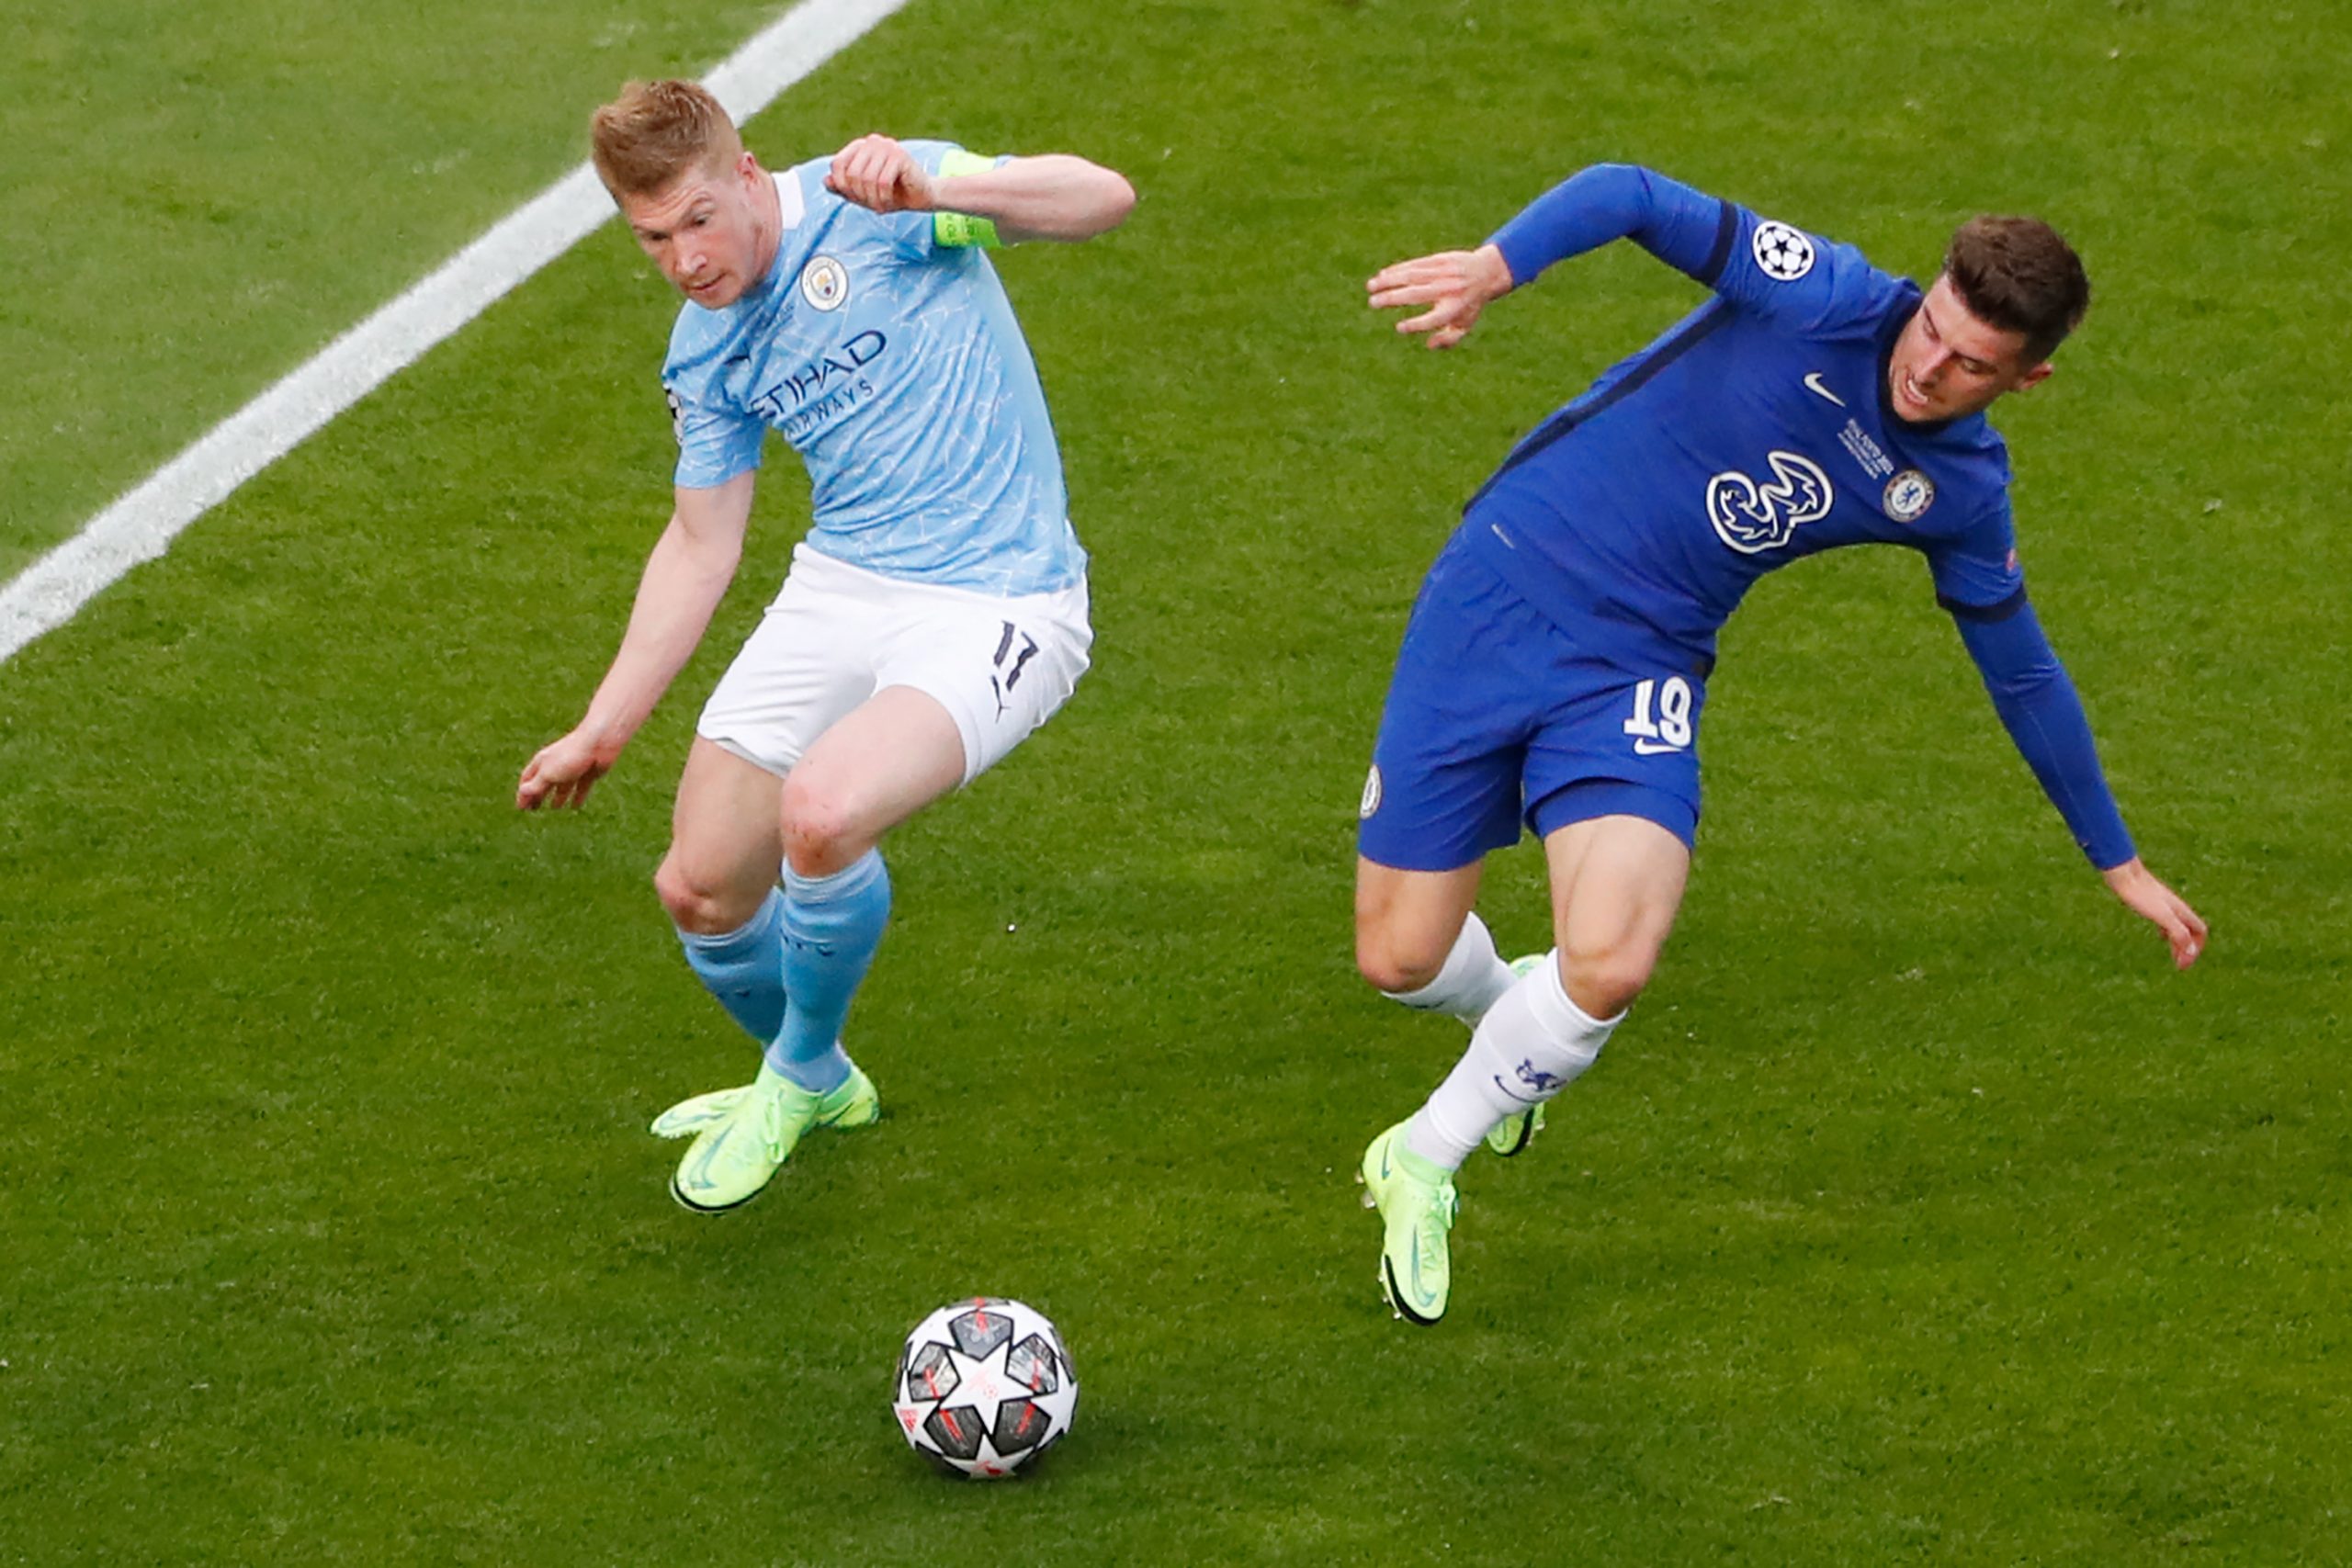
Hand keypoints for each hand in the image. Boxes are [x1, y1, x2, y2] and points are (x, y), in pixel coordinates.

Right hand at [517, 725, 619, 811]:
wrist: (598, 743)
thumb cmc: (569, 755)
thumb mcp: (548, 773)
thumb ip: (536, 785)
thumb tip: (522, 793)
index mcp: (542, 762)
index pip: (528, 779)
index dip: (523, 793)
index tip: (521, 808)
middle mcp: (556, 765)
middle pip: (544, 783)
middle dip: (538, 796)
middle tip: (534, 809)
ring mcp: (572, 769)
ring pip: (562, 786)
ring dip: (558, 797)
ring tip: (554, 808)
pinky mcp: (588, 773)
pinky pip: (581, 788)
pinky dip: (577, 797)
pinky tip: (575, 806)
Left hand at [825, 134, 931, 213]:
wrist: (922, 196)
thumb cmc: (892, 194)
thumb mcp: (863, 193)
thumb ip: (844, 187)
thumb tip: (825, 181)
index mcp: (860, 146)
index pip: (837, 163)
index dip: (842, 186)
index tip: (854, 198)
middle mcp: (872, 142)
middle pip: (852, 173)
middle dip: (859, 195)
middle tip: (870, 206)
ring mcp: (887, 146)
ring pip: (867, 179)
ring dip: (872, 200)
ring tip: (880, 207)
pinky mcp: (900, 156)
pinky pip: (882, 182)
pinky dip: (883, 198)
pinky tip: (888, 204)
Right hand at [1367, 243, 1514, 348]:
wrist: (1487, 272)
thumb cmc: (1470, 304)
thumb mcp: (1465, 325)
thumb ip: (1448, 340)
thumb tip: (1429, 344)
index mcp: (1454, 310)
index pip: (1432, 320)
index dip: (1416, 324)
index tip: (1399, 327)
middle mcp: (1448, 291)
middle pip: (1416, 295)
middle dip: (1392, 298)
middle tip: (1372, 303)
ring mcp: (1443, 273)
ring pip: (1412, 276)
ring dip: (1389, 280)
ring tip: (1370, 286)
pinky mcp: (1439, 260)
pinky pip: (1415, 264)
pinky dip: (1398, 269)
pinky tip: (1383, 274)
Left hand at [2101, 857, 2207, 969]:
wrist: (2123, 874)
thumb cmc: (2140, 895)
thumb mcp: (2161, 916)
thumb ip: (2177, 932)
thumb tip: (2191, 951)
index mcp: (2181, 911)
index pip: (2200, 932)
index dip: (2196, 949)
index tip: (2183, 964)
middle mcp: (2177, 908)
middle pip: (2192, 931)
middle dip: (2188, 949)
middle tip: (2180, 965)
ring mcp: (2165, 905)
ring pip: (2180, 926)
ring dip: (2179, 942)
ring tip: (2174, 955)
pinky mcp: (2152, 903)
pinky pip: (2167, 920)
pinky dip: (2168, 932)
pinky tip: (2160, 935)